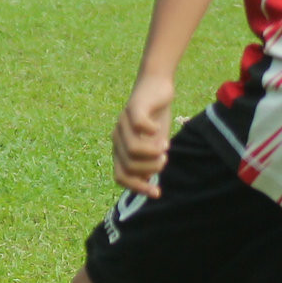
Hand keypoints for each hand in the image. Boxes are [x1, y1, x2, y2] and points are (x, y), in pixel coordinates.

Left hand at [112, 73, 173, 197]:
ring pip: (133, 149)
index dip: (137, 187)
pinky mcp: (133, 108)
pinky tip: (158, 129)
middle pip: (129, 165)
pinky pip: (138, 125)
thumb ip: (150, 162)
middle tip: (163, 157)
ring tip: (164, 145)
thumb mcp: (154, 146)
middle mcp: (117, 137)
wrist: (156, 89)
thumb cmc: (155, 120)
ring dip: (153, 152)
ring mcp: (122, 122)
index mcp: (120, 149)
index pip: (121, 176)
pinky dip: (151, 131)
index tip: (157, 193)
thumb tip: (147, 181)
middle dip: (151, 167)